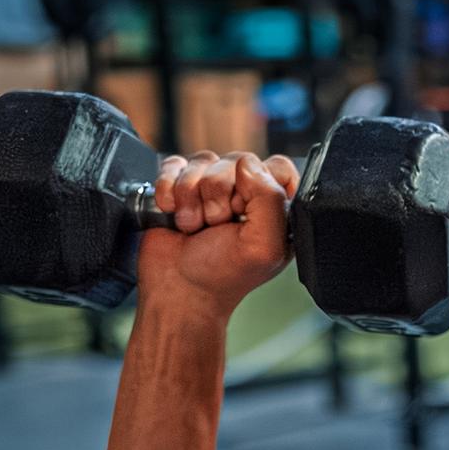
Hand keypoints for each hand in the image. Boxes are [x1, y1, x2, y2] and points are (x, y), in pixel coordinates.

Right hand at [139, 150, 301, 316]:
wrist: (177, 289)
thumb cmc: (222, 276)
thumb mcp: (263, 248)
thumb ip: (270, 201)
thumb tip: (247, 165)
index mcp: (276, 211)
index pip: (279, 167)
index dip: (258, 186)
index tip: (244, 214)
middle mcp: (247, 196)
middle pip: (237, 160)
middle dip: (219, 196)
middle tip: (216, 227)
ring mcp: (213, 188)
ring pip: (204, 161)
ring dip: (192, 197)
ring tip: (193, 227)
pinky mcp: (181, 184)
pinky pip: (175, 164)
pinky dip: (170, 190)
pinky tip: (173, 214)